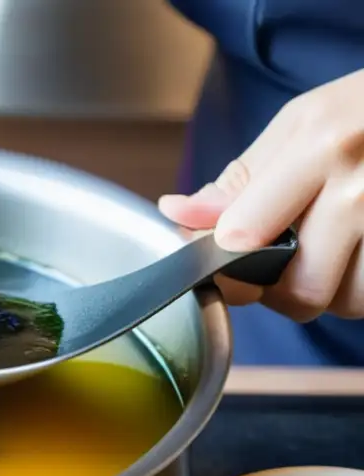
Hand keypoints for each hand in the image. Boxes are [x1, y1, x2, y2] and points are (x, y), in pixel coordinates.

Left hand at [158, 69, 363, 322]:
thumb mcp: (305, 122)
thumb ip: (242, 179)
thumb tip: (179, 215)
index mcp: (324, 147)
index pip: (243, 239)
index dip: (221, 262)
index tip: (218, 261)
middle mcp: (363, 189)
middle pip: (297, 289)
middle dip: (281, 287)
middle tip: (286, 256)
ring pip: (343, 303)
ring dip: (330, 289)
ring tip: (337, 245)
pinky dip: (359, 288)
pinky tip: (360, 252)